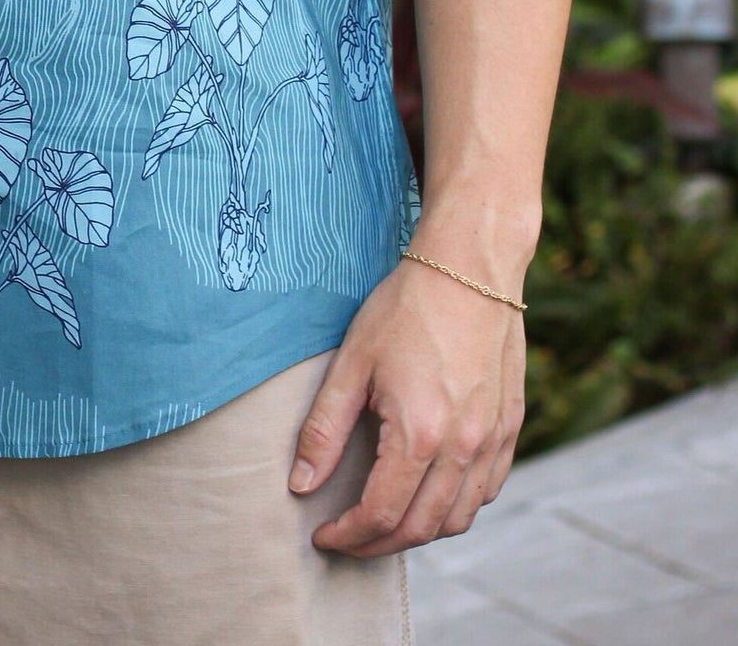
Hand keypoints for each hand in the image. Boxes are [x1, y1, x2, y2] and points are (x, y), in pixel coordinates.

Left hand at [288, 255, 524, 554]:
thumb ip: (324, 429)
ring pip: (459, 518)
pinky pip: (487, 490)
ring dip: (420, 532)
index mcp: (420, 435)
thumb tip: (301, 485)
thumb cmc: (405, 308)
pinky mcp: (510, 426)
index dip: (348, 536)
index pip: (382, 516)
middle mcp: (463, 448)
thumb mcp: (352, 363)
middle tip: (348, 538)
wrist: (470, 266)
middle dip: (378, 544)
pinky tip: (430, 492)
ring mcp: (492, 440)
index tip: (323, 535)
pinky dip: (457, 506)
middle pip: (422, 529)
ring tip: (384, 521)